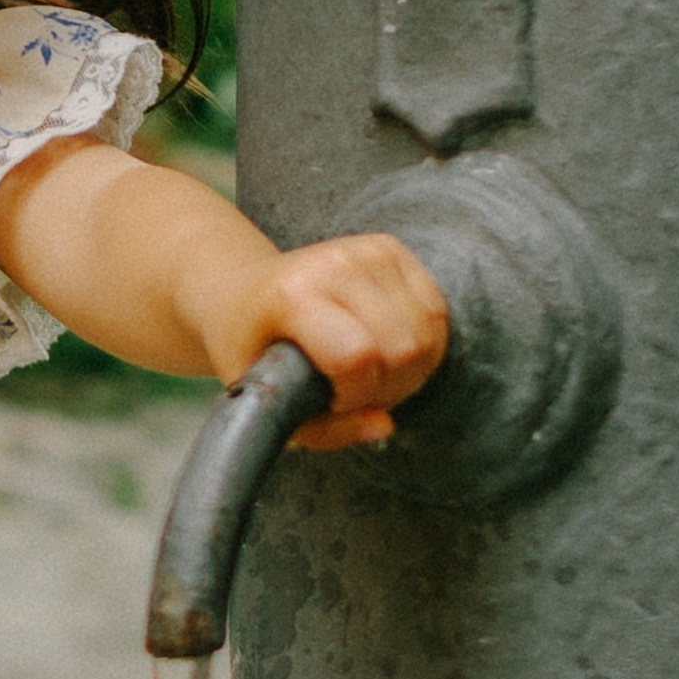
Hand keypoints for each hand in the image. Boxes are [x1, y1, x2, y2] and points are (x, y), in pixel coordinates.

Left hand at [221, 233, 448, 451]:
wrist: (242, 292)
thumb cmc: (250, 351)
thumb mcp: (266, 400)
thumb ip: (324, 429)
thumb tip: (384, 426)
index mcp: (291, 295)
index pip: (357, 357)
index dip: (357, 397)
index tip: (334, 402)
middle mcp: (333, 264)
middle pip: (403, 348)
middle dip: (389, 388)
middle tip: (357, 394)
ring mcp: (366, 250)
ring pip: (427, 332)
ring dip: (410, 370)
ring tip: (372, 376)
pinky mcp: (391, 249)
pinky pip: (436, 311)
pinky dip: (423, 346)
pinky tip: (390, 354)